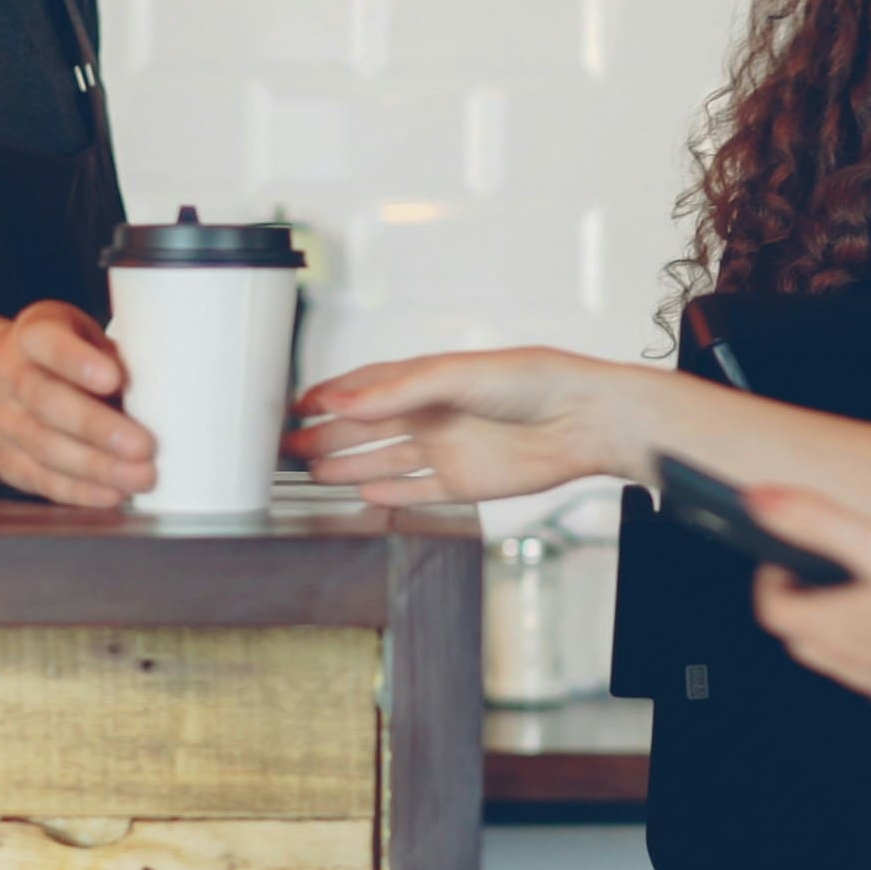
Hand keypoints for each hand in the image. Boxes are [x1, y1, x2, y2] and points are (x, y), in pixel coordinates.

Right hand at [0, 300, 155, 507]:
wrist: (5, 381)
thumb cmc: (63, 356)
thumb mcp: (85, 338)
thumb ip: (113, 359)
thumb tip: (163, 394)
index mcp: (33, 335)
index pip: (49, 344)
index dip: (79, 362)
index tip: (115, 378)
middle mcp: (8, 375)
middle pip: (47, 402)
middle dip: (98, 428)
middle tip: (143, 446)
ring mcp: (0, 420)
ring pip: (45, 447)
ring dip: (97, 467)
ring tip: (139, 476)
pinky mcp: (6, 459)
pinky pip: (42, 479)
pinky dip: (81, 490)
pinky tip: (112, 493)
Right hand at [288, 348, 647, 502]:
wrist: (582, 421)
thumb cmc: (533, 381)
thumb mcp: (456, 375)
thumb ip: (399, 390)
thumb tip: (343, 400)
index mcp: (430, 379)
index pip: (368, 386)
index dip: (331, 395)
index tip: (296, 405)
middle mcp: (435, 413)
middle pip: (368, 427)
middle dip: (328, 434)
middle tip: (288, 445)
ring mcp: (448, 449)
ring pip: (385, 460)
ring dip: (348, 465)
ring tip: (310, 471)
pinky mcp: (464, 482)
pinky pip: (418, 491)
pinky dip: (390, 494)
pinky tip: (363, 494)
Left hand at [746, 485, 870, 728]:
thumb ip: (820, 521)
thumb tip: (761, 501)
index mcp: (833, 628)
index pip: (774, 609)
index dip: (770, 579)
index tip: (784, 556)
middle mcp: (854, 664)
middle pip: (804, 638)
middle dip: (803, 604)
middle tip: (820, 573)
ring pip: (845, 660)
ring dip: (842, 630)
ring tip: (869, 597)